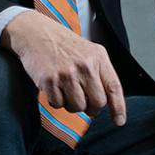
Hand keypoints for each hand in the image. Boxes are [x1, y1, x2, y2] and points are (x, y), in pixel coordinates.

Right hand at [2, 13, 127, 125]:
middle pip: (97, 103)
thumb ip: (99, 73)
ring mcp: (66, 74)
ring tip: (65, 89)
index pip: (114, 87)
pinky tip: (53, 86)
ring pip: (77, 107)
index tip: (119, 121)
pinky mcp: (48, 80)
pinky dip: (55, 100)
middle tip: (83, 101)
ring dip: (71, 104)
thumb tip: (106, 102)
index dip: (118, 108)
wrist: (35, 33)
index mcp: (98, 57)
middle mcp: (84, 66)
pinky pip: (57, 105)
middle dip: (91, 108)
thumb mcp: (88, 52)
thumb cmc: (62, 45)